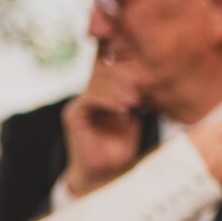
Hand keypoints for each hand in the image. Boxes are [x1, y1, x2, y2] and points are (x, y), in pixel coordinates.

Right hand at [62, 56, 143, 196]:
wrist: (105, 174)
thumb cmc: (119, 149)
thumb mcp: (133, 120)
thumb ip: (134, 100)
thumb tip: (147, 80)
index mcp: (100, 95)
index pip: (104, 68)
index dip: (111, 52)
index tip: (129, 47)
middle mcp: (87, 96)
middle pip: (101, 72)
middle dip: (122, 76)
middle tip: (140, 85)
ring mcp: (79, 105)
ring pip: (96, 84)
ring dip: (117, 89)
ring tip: (134, 100)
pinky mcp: (74, 115)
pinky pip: (90, 99)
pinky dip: (107, 101)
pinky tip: (123, 108)